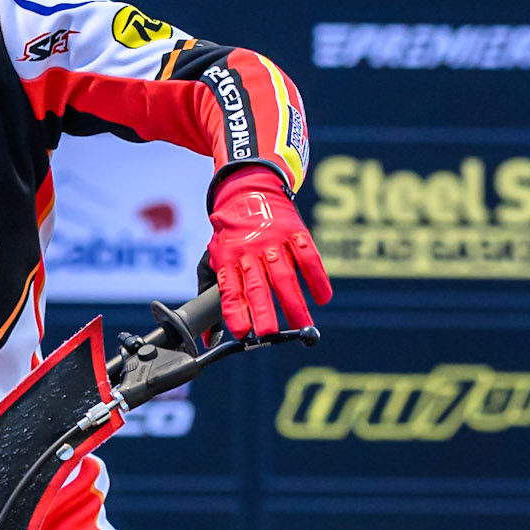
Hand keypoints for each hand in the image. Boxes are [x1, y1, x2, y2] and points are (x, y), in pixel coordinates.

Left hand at [208, 165, 331, 339]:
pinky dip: (317, 277)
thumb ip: (210, 296)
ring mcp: (273, 241)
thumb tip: (206, 338)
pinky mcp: (294, 232)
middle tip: (270, 333)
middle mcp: (250, 251)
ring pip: (284, 275)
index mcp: (228, 260)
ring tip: (302, 324)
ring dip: (294, 302)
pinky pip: (308, 256)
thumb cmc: (231, 234)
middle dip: (263, 311)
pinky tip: (323, 297)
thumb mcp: (213, 259)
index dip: (235, 312)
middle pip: (257, 285)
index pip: (230, 290)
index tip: (242, 332)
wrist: (248, 190)